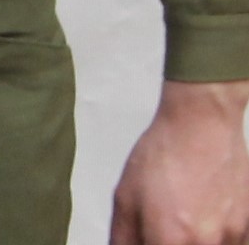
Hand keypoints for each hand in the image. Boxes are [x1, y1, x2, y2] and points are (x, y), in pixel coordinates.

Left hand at [113, 80, 248, 244]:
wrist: (202, 126)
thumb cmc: (165, 155)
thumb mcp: (125, 197)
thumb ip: (123, 238)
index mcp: (169, 239)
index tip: (146, 241)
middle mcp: (205, 244)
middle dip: (165, 242)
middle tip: (161, 228)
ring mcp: (231, 239)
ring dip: (191, 241)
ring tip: (182, 218)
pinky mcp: (247, 231)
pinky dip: (212, 239)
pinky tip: (201, 219)